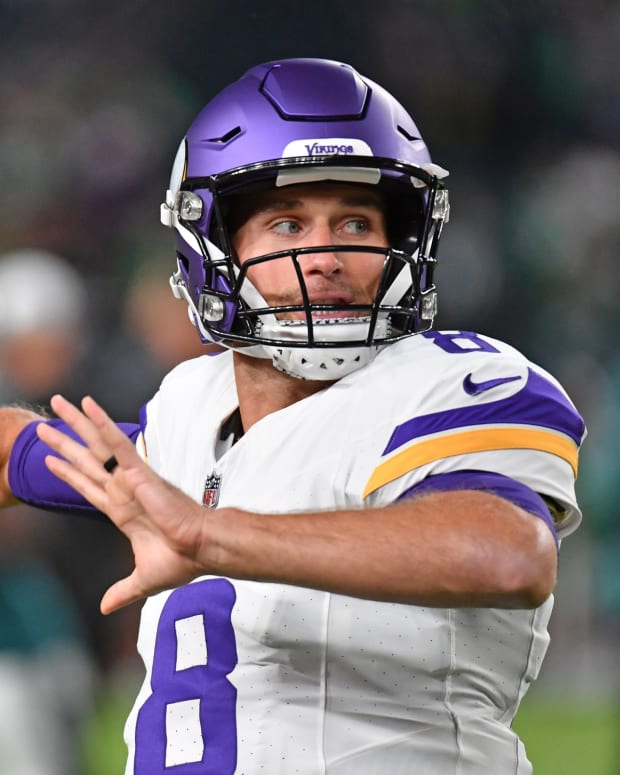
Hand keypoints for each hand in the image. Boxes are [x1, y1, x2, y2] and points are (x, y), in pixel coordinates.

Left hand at [37, 395, 209, 613]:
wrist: (201, 548)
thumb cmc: (182, 559)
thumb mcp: (143, 579)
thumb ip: (122, 590)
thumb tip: (106, 608)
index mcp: (121, 510)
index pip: (87, 488)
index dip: (68, 474)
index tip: (51, 461)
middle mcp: (121, 489)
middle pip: (86, 460)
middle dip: (64, 442)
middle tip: (43, 426)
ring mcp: (128, 477)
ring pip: (96, 445)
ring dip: (74, 425)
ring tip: (57, 403)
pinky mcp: (138, 471)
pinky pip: (116, 442)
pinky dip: (101, 422)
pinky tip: (87, 405)